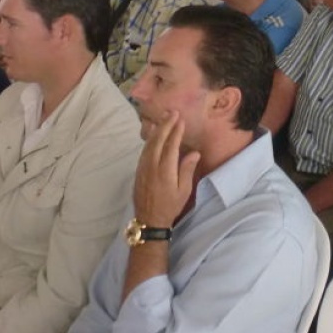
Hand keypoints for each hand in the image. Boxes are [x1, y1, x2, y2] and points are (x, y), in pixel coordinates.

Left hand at [133, 113, 199, 227]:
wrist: (149, 220)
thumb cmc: (170, 206)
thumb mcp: (183, 191)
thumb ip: (187, 170)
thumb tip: (193, 153)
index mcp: (165, 170)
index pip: (171, 145)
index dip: (176, 131)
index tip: (180, 119)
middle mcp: (152, 166)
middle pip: (158, 140)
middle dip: (166, 125)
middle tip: (172, 112)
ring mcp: (143, 167)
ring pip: (149, 144)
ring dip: (157, 129)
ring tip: (163, 118)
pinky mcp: (138, 170)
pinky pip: (144, 150)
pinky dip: (149, 139)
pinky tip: (152, 134)